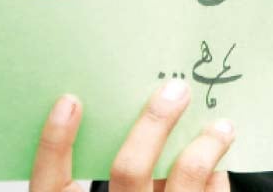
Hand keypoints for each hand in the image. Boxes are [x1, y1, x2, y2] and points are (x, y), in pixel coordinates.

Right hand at [30, 80, 234, 191]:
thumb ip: (104, 184)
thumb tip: (145, 125)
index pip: (50, 185)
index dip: (55, 143)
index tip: (70, 102)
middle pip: (128, 171)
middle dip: (154, 124)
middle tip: (175, 90)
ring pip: (183, 179)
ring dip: (205, 147)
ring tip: (221, 126)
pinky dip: (216, 184)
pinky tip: (219, 169)